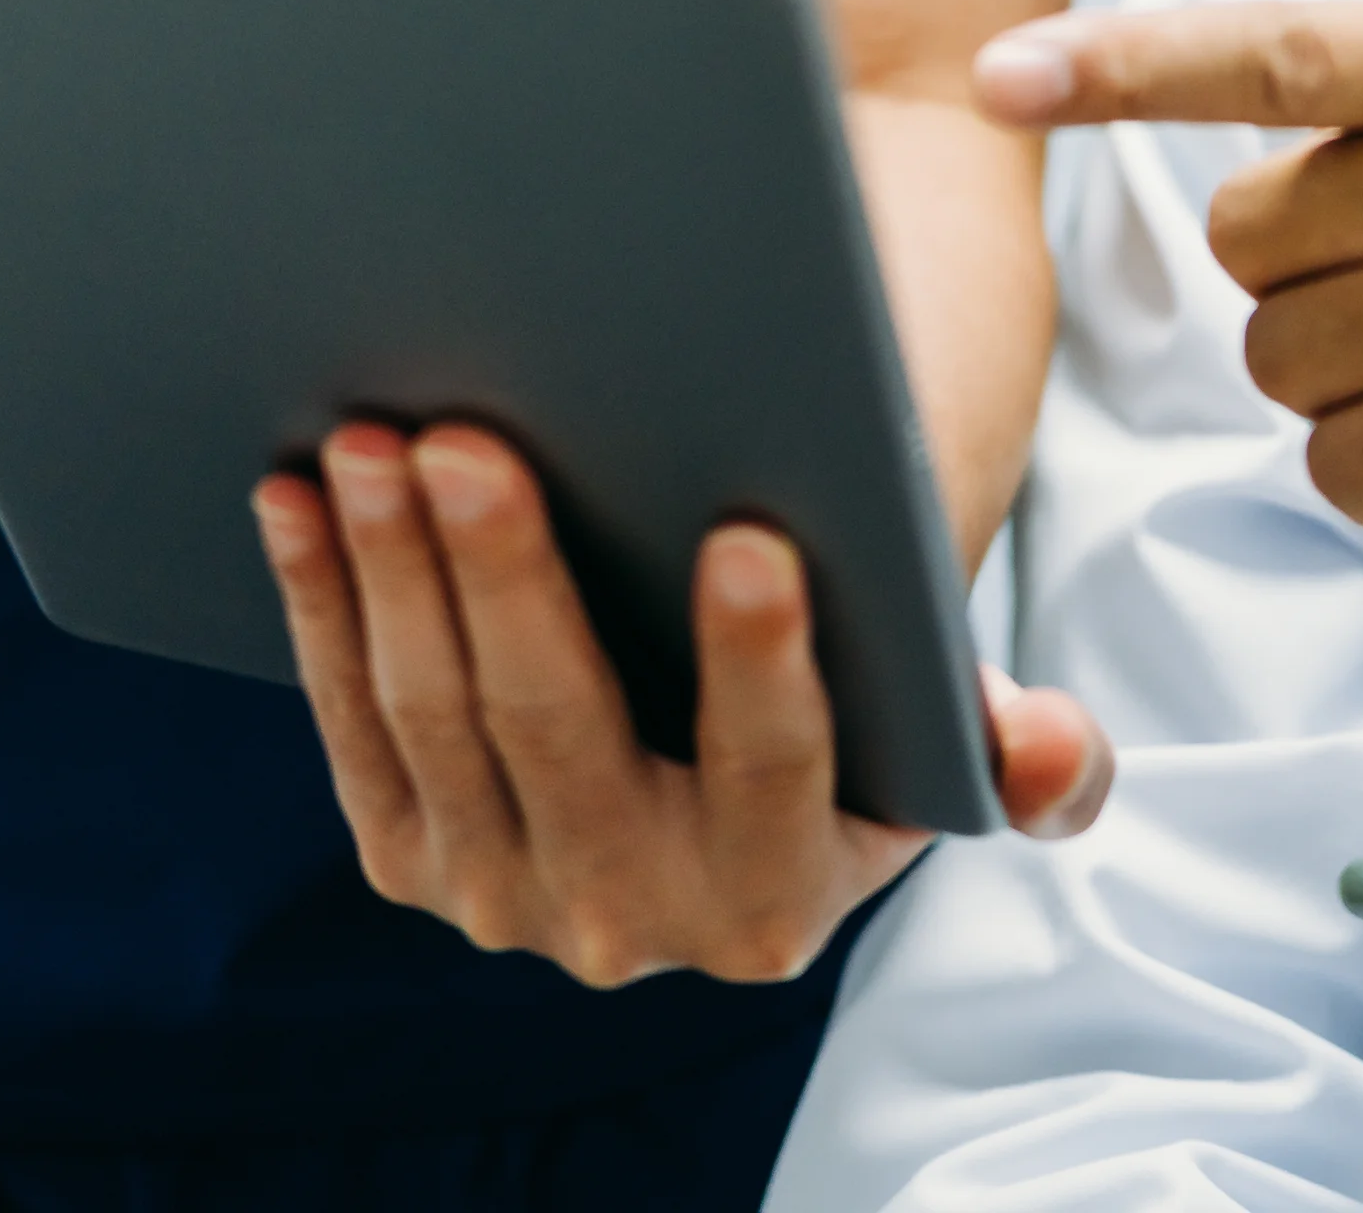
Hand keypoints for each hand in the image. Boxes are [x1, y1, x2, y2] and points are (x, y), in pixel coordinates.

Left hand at [253, 422, 1113, 986]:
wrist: (704, 800)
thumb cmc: (845, 718)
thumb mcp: (941, 743)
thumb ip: (1025, 756)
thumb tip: (1064, 755)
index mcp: (781, 898)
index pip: (773, 769)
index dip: (761, 662)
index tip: (748, 536)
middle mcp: (635, 923)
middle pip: (562, 730)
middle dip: (510, 576)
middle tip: (474, 438)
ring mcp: (504, 901)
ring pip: (438, 721)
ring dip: (393, 572)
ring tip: (379, 438)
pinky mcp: (410, 857)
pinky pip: (350, 723)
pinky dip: (319, 603)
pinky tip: (298, 495)